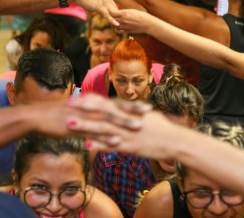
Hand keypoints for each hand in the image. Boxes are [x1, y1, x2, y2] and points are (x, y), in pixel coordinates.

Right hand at [29, 94, 146, 140]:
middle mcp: (89, 107)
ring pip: (106, 119)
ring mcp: (82, 117)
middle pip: (114, 107)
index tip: (147, 106)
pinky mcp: (75, 128)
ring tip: (138, 126)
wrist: (36, 117)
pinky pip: (93, 133)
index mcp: (90, 102)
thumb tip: (103, 116)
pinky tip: (117, 141)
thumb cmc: (57, 115)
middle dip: (132, 109)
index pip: (114, 102)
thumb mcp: (77, 112)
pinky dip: (105, 137)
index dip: (131, 104)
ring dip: (122, 122)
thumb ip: (91, 114)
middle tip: (149, 111)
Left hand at [67, 96, 182, 159]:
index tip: (76, 97)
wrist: (176, 140)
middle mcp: (126, 119)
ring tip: (70, 123)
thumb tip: (122, 109)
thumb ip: (131, 112)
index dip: (90, 99)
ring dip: (86, 125)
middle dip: (83, 108)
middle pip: (101, 111)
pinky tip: (85, 146)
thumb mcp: (146, 116)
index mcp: (129, 110)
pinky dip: (99, 145)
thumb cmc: (162, 128)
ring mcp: (127, 132)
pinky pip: (112, 145)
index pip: (106, 102)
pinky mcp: (130, 146)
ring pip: (103, 128)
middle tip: (67, 104)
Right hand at [71, 0, 119, 26]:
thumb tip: (103, 10)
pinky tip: (116, 25)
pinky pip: (107, 15)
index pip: (115, 7)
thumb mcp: (97, 0)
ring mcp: (104, 2)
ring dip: (116, 20)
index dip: (115, 14)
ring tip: (118, 27)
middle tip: (118, 26)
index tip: (116, 20)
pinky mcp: (100, 7)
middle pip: (116, 10)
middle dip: (117, 18)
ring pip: (113, 13)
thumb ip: (102, 4)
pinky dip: (112, 20)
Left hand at [112, 9, 152, 33]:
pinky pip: (118, 31)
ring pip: (114, 26)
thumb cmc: (141, 15)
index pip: (112, 13)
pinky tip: (119, 27)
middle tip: (113, 17)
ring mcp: (124, 26)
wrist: (148, 24)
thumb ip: (124, 12)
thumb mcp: (132, 10)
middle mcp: (123, 20)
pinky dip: (117, 29)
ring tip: (115, 22)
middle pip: (112, 19)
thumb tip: (118, 12)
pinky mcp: (126, 31)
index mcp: (124, 13)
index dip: (111, 12)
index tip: (113, 12)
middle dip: (112, 18)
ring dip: (113, 24)